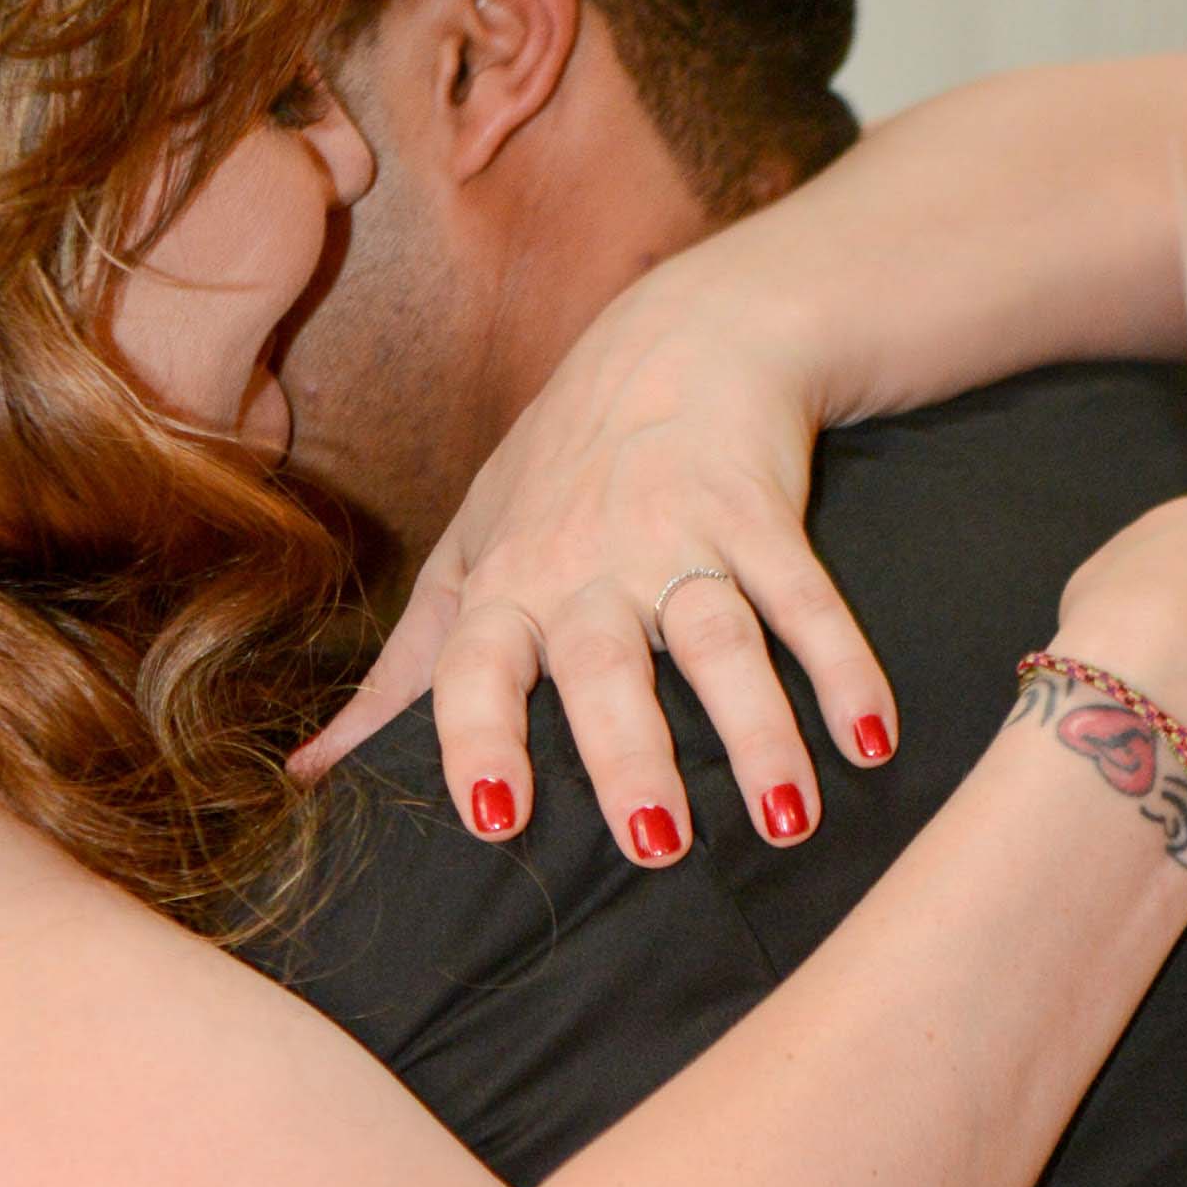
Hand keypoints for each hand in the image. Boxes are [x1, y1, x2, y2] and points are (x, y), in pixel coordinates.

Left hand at [291, 283, 897, 863]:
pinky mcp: (763, 514)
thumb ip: (404, 677)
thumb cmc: (557, 474)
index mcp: (505, 588)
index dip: (478, 737)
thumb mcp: (468, 558)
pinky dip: (844, 665)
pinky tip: (873, 739)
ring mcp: (680, 536)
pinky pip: (807, 597)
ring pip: (718, 639)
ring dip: (757, 729)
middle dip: (630, 754)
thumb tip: (313, 777)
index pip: (472, 668)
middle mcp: (587, 566)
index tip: (496, 818)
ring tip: (788, 820)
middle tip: (657, 848)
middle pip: (606, 667)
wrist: (680, 338)